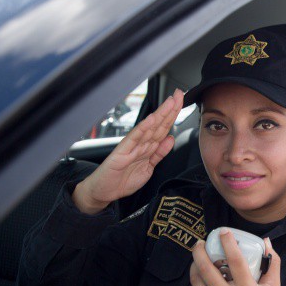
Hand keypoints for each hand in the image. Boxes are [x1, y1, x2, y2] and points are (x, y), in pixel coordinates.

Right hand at [74, 90, 183, 213]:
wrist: (103, 191)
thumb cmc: (122, 179)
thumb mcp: (148, 168)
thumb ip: (159, 153)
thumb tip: (171, 138)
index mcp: (147, 147)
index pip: (163, 128)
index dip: (173, 115)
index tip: (182, 102)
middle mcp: (140, 143)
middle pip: (159, 124)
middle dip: (170, 109)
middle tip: (179, 94)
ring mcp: (131, 146)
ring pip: (149, 127)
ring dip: (161, 114)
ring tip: (170, 102)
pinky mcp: (122, 152)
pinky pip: (134, 138)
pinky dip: (143, 128)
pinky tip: (151, 119)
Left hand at [190, 230, 280, 285]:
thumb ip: (273, 263)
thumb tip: (266, 241)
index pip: (236, 261)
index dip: (228, 243)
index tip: (223, 231)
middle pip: (208, 269)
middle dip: (200, 251)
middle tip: (200, 243)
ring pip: (198, 281)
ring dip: (195, 266)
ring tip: (197, 258)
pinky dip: (197, 284)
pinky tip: (200, 279)